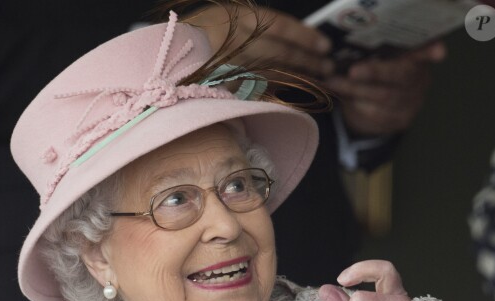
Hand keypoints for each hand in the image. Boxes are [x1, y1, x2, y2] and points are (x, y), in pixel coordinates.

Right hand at [186, 5, 333, 77]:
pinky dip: (275, 89)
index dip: (305, 37)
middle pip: (279, 52)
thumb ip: (255, 25)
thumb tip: (295, 39)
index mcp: (236, 17)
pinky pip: (255, 88)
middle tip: (328, 67)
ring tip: (318, 79)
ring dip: (297, 76)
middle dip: (306, 61)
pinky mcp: (223, 84)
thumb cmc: (200, 32)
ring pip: (271, 71)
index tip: (325, 46)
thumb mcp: (228, 16)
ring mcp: (228, 65)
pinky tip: (291, 90)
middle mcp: (234, 40)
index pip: (279, 27)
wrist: (165, 54)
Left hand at [324, 42, 445, 135]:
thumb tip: (346, 50)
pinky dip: (355, 105)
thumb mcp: (377, 61)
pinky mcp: (400, 120)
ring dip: (356, 90)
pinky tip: (341, 97)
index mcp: (417, 58)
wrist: (377, 110)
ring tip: (334, 82)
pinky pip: (376, 114)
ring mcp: (412, 102)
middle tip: (352, 71)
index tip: (437, 52)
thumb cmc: (375, 76)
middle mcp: (419, 79)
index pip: (426, 52)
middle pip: (401, 75)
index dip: (431, 52)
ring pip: (385, 96)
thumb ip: (372, 54)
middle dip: (375, 72)